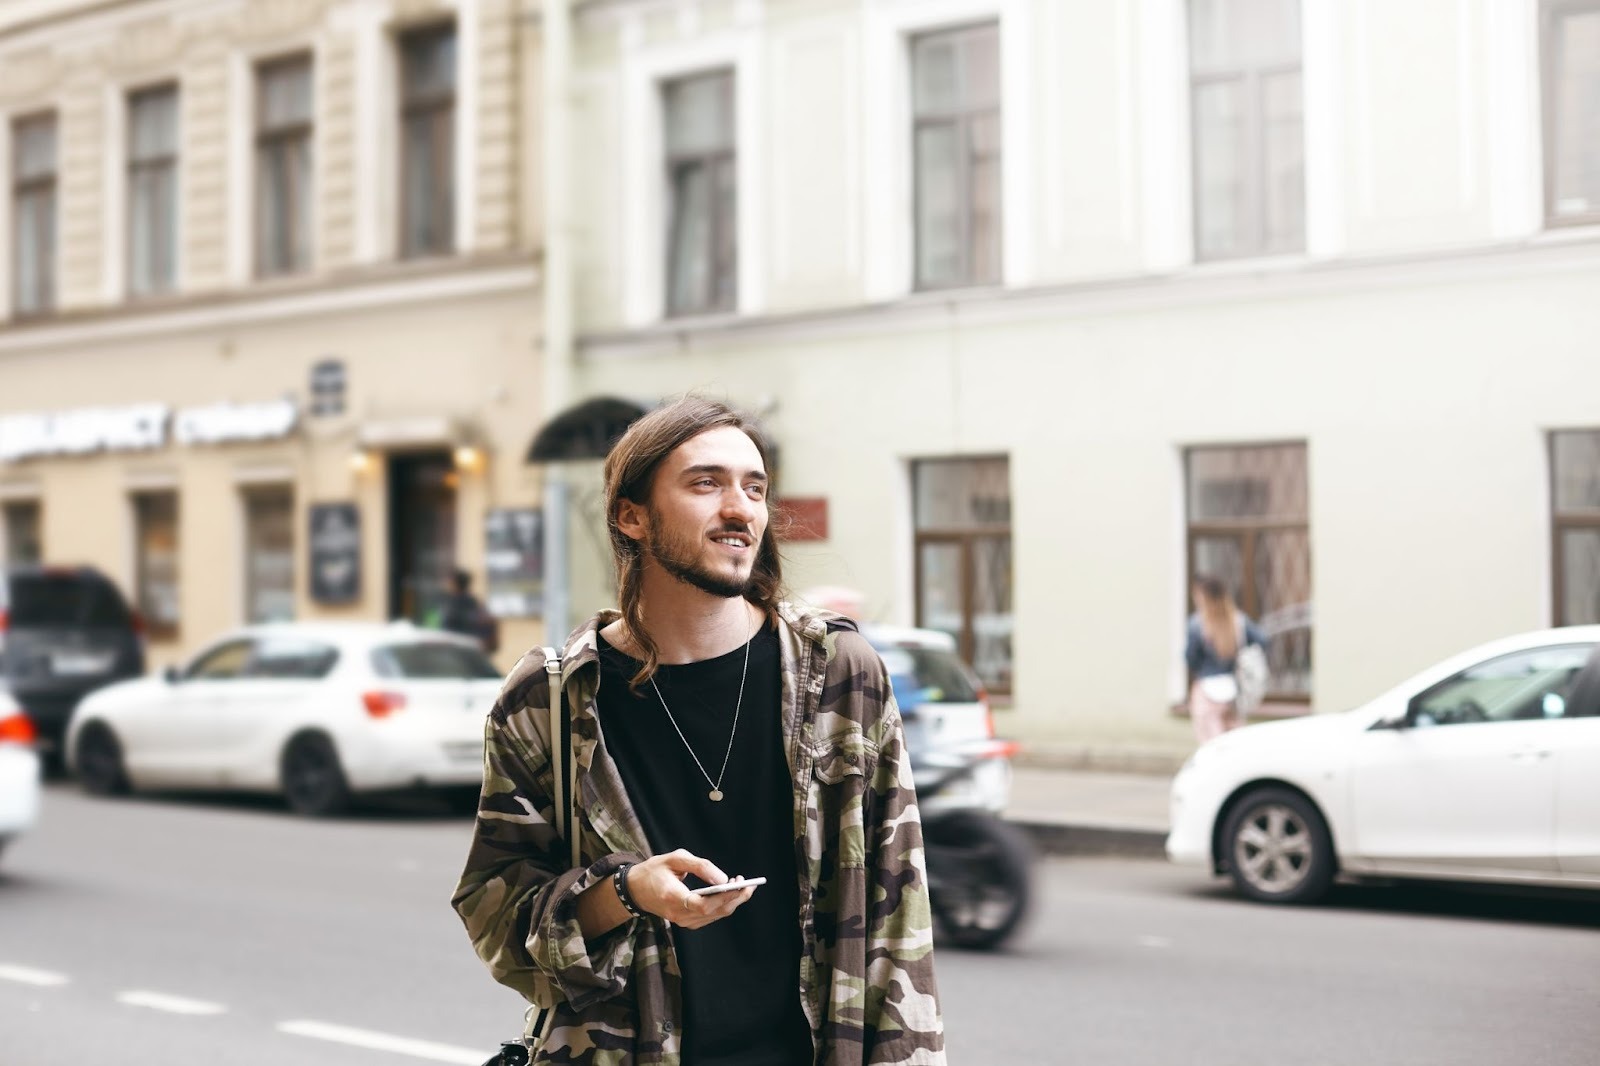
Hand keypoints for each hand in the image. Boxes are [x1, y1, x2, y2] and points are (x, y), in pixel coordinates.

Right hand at [625, 849, 756, 929]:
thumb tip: (723, 878)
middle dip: (736, 897)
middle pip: (714, 911)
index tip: (740, 884)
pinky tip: (729, 892)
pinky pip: (710, 916)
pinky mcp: (686, 922)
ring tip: (741, 884)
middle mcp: (678, 914)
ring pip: (715, 915)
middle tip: (748, 882)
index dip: (725, 896)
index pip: (704, 904)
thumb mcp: (675, 858)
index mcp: (672, 897)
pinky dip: (723, 905)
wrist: (635, 889)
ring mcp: (682, 921)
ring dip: (732, 901)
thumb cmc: (654, 870)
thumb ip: (700, 866)